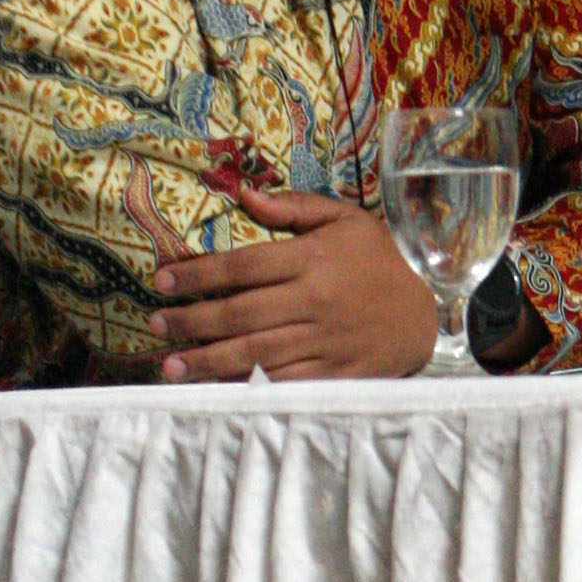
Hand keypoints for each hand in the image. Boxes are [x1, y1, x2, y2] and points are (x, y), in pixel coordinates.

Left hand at [149, 176, 439, 379]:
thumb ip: (296, 207)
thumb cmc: (379, 263)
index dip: (198, 273)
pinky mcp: (335, 374)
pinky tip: (217, 388)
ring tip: (170, 366)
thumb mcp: (346, 220)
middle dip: (192, 321)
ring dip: (208, 361)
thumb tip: (244, 194)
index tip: (163, 280)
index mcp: (312, 259)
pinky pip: (284, 382)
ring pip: (255, 353)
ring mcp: (324, 341)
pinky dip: (248, 387)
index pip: (242, 266)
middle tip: (156, 325)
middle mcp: (314, 301)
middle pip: (240, 313)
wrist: (425, 316)